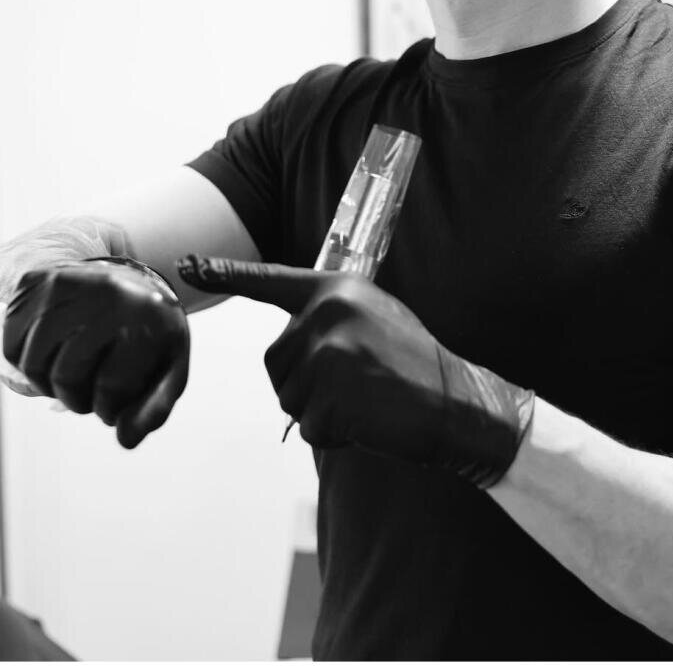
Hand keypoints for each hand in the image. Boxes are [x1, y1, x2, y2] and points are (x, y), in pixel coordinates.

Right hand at [3, 258, 189, 447]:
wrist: (130, 280)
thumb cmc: (148, 333)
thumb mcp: (169, 366)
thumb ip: (155, 407)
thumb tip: (126, 439)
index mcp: (148, 315)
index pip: (113, 386)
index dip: (111, 409)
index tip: (115, 404)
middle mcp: (108, 292)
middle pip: (68, 377)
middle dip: (78, 400)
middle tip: (91, 392)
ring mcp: (69, 283)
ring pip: (34, 365)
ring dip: (50, 385)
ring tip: (74, 373)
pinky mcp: (35, 283)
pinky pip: (11, 349)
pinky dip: (27, 364)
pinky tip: (55, 352)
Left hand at [176, 254, 534, 487]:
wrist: (459, 402)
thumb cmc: (415, 364)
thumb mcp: (374, 317)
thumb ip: (330, 317)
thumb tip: (289, 342)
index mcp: (336, 289)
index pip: (271, 282)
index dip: (227, 273)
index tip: (187, 264)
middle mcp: (327, 313)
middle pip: (276, 362)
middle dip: (305, 384)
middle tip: (358, 383)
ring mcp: (328, 353)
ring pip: (289, 398)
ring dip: (321, 410)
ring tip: (367, 398)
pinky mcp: (331, 395)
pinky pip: (307, 427)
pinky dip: (333, 434)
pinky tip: (369, 419)